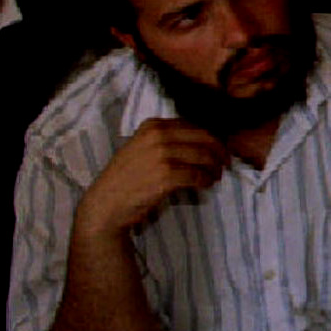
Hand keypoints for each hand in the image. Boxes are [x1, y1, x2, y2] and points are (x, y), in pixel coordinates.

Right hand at [75, 119, 228, 237]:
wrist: (105, 205)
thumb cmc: (126, 179)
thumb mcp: (142, 148)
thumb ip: (167, 140)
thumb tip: (204, 140)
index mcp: (152, 126)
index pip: (194, 126)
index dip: (211, 138)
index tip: (218, 148)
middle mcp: (157, 136)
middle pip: (204, 138)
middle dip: (219, 151)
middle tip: (225, 163)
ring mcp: (161, 155)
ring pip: (204, 156)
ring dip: (214, 168)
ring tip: (215, 176)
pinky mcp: (166, 176)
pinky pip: (198, 175)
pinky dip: (206, 180)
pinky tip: (206, 185)